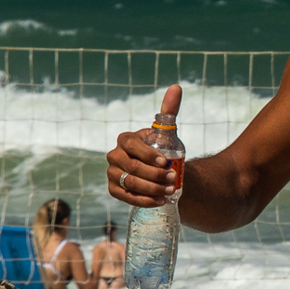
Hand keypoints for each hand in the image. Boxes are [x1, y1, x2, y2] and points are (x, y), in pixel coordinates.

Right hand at [108, 84, 182, 206]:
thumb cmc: (160, 149)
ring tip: (170, 191)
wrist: (158, 171)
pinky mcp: (115, 190)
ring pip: (130, 183)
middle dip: (154, 174)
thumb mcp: (166, 131)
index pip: (132, 145)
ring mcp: (112, 174)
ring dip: (151, 188)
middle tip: (173, 179)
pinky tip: (160, 201)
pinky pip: (126, 197)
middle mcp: (114, 156)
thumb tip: (176, 87)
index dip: (147, 154)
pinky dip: (144, 200)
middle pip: (131, 167)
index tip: (166, 162)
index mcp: (125, 140)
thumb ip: (169, 110)